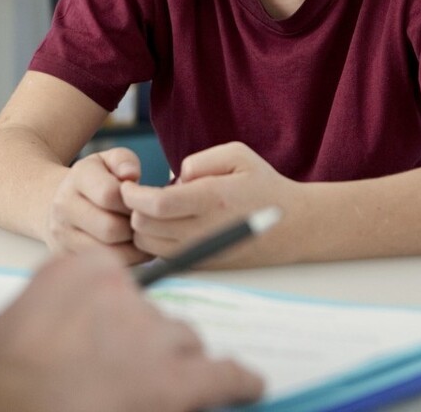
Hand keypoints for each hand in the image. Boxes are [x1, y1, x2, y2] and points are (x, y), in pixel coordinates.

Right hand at [0, 249, 263, 411]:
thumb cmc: (0, 377)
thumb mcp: (24, 316)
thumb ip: (65, 305)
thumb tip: (89, 325)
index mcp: (82, 267)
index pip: (123, 284)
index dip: (120, 320)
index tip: (116, 336)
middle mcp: (123, 291)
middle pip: (157, 316)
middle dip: (146, 346)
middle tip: (117, 377)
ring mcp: (149, 333)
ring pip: (182, 345)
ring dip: (169, 368)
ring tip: (136, 394)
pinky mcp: (173, 380)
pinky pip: (224, 374)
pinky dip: (238, 382)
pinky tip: (246, 385)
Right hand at [45, 147, 148, 263]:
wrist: (60, 202)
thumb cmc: (96, 180)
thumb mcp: (109, 161)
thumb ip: (124, 161)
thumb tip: (131, 174)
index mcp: (78, 177)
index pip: (110, 195)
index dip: (133, 202)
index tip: (140, 202)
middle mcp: (64, 206)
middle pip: (110, 229)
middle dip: (134, 228)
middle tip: (143, 224)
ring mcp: (62, 234)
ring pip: (108, 253)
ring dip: (132, 249)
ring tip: (139, 237)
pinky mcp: (66, 256)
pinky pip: (102, 266)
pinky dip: (123, 261)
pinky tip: (128, 248)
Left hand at [121, 142, 299, 267]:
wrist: (292, 226)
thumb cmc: (263, 185)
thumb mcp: (238, 155)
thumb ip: (200, 160)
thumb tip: (172, 179)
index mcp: (212, 199)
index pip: (156, 204)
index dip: (133, 195)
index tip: (128, 186)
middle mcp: (204, 230)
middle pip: (144, 227)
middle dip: (134, 210)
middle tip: (139, 195)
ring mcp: (202, 252)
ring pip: (148, 245)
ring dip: (142, 227)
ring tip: (154, 210)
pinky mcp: (203, 265)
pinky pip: (162, 256)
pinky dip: (155, 242)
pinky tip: (166, 225)